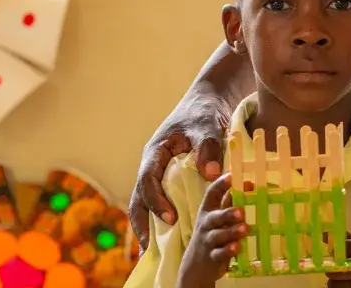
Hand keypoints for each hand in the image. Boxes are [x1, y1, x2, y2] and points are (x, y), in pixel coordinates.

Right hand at [129, 95, 228, 251]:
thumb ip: (208, 148)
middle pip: (140, 196)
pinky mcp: (171, 175)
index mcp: (156, 152)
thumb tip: (210, 174)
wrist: (207, 100)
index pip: (148, 180)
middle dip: (143, 222)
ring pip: (148, 200)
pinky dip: (164, 216)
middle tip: (148, 247)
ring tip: (152, 250)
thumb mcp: (208, 126)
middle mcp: (153, 163)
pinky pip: (163, 198)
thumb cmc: (204, 111)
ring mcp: (160, 170)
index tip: (169, 219)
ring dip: (150, 223)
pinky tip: (171, 234)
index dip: (156, 201)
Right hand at [179, 174, 247, 287]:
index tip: (232, 176)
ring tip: (245, 229)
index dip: (220, 185)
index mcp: (208, 211)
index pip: (211, 194)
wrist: (196, 267)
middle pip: (214, 217)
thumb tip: (249, 184)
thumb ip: (231, 202)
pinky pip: (219, 253)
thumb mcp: (218, 217)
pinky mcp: (212, 258)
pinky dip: (227, 251)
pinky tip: (237, 247)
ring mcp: (208, 241)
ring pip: (218, 236)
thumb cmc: (212, 235)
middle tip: (241, 211)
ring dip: (231, 232)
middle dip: (227, 213)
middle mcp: (206, 224)